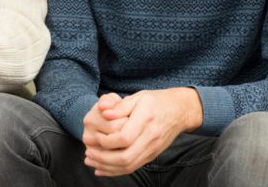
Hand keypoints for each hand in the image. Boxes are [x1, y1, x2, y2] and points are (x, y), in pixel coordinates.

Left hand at [84, 88, 202, 176]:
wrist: (180, 111)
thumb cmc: (156, 101)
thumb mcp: (138, 97)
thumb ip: (120, 106)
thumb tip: (103, 112)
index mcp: (146, 119)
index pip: (124, 138)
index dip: (107, 140)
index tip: (96, 136)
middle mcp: (151, 137)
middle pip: (126, 157)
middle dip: (104, 158)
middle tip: (88, 154)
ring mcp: (153, 149)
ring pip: (129, 166)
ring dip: (108, 167)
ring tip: (91, 162)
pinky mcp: (152, 155)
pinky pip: (134, 167)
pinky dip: (116, 170)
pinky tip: (103, 169)